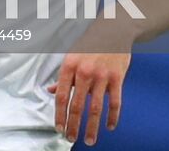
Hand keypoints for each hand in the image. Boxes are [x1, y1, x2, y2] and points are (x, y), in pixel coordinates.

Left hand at [48, 23, 132, 146]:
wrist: (113, 30)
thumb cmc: (90, 44)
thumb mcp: (72, 56)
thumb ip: (63, 77)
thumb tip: (51, 91)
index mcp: (69, 66)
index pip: (61, 95)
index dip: (59, 114)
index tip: (58, 128)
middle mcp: (84, 72)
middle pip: (77, 105)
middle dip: (73, 125)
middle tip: (70, 139)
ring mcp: (102, 76)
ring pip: (95, 108)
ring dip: (92, 127)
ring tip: (89, 140)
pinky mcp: (117, 78)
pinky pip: (115, 102)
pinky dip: (113, 117)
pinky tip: (110, 127)